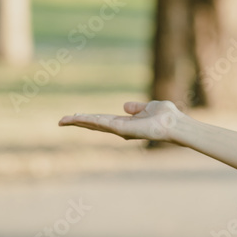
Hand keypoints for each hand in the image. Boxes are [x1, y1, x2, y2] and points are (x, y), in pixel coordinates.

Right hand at [58, 100, 182, 141]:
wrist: (175, 124)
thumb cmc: (167, 116)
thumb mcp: (149, 107)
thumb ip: (137, 108)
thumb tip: (125, 106)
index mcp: (126, 123)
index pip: (103, 120)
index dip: (89, 118)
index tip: (76, 116)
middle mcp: (121, 128)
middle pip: (95, 124)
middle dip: (79, 122)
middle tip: (61, 121)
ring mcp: (120, 130)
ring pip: (95, 124)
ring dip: (79, 122)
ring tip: (63, 120)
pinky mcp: (122, 129)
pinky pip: (102, 123)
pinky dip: (89, 120)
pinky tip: (77, 118)